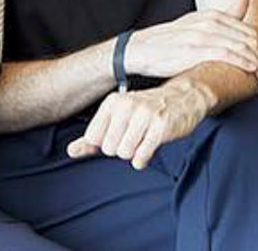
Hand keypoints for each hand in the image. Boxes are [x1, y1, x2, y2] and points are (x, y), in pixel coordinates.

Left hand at [66, 78, 212, 169]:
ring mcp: (144, 114)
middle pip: (109, 149)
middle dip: (121, 149)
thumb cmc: (147, 111)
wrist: (186, 97)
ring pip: (124, 153)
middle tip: (135, 136)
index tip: (120, 134)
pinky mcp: (160, 126)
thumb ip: (93, 137)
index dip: (106, 143)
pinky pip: (140, 157)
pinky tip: (150, 145)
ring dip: (134, 153)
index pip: (93, 139)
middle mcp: (127, 105)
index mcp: (113, 102)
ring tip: (144, 139)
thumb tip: (71, 151)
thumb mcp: (118, 118)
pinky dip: (143, 159)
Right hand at [124, 0, 257, 85]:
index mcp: (213, 15)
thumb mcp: (198, 23)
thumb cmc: (171, 41)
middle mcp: (210, 22)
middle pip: (248, 39)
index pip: (248, 31)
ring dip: (257, 63)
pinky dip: (242, 62)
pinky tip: (251, 70)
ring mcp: (203, 35)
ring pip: (241, 47)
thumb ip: (224, 15)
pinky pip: (226, 54)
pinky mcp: (195, 49)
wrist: (142, 50)